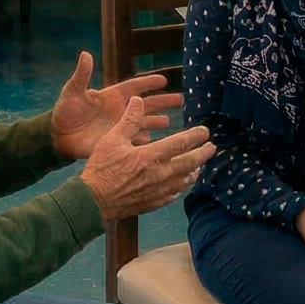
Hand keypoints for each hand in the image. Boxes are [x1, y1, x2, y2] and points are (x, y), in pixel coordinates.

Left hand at [49, 53, 176, 160]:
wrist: (58, 136)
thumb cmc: (65, 111)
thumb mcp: (72, 91)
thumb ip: (82, 75)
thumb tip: (85, 54)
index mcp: (111, 96)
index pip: (134, 86)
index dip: (148, 82)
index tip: (164, 79)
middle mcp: (119, 110)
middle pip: (146, 104)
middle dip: (163, 101)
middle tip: (181, 100)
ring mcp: (119, 126)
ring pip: (143, 122)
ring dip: (157, 121)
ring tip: (171, 122)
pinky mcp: (116, 141)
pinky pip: (135, 140)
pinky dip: (144, 141)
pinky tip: (156, 142)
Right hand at [79, 96, 211, 220]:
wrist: (92, 200)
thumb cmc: (100, 167)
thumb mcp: (112, 139)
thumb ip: (129, 120)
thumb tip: (138, 100)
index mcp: (150, 156)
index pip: (180, 144)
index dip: (195, 137)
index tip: (205, 131)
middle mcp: (159, 174)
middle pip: (189, 164)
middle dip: (203, 155)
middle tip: (212, 148)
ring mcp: (157, 191)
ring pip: (183, 181)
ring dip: (194, 172)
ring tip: (199, 166)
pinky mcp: (152, 203)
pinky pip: (172, 195)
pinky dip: (180, 188)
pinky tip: (180, 185)